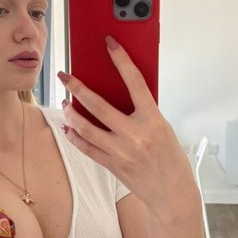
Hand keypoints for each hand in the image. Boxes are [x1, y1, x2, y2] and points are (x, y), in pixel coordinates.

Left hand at [59, 36, 196, 215]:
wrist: (172, 193)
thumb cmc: (171, 159)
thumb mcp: (163, 128)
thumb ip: (143, 111)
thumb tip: (120, 95)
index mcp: (152, 120)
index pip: (134, 82)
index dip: (121, 60)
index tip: (110, 44)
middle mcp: (134, 135)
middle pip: (98, 106)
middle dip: (77, 88)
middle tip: (65, 76)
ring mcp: (120, 151)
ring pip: (86, 127)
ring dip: (71, 112)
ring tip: (65, 102)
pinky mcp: (111, 164)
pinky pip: (86, 147)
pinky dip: (75, 135)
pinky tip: (69, 127)